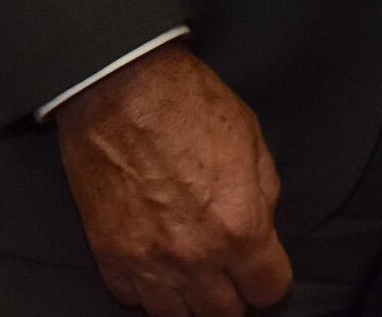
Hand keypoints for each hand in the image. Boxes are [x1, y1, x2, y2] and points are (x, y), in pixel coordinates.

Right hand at [54, 42, 291, 316]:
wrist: (120, 87)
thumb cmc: (187, 103)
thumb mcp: (251, 137)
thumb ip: (264, 192)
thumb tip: (263, 222)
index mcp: (240, 226)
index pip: (270, 289)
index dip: (271, 279)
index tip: (264, 270)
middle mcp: (196, 256)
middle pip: (225, 313)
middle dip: (233, 295)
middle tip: (230, 273)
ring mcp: (149, 261)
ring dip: (190, 300)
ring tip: (193, 276)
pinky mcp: (110, 255)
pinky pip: (132, 298)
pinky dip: (146, 288)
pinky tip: (155, 265)